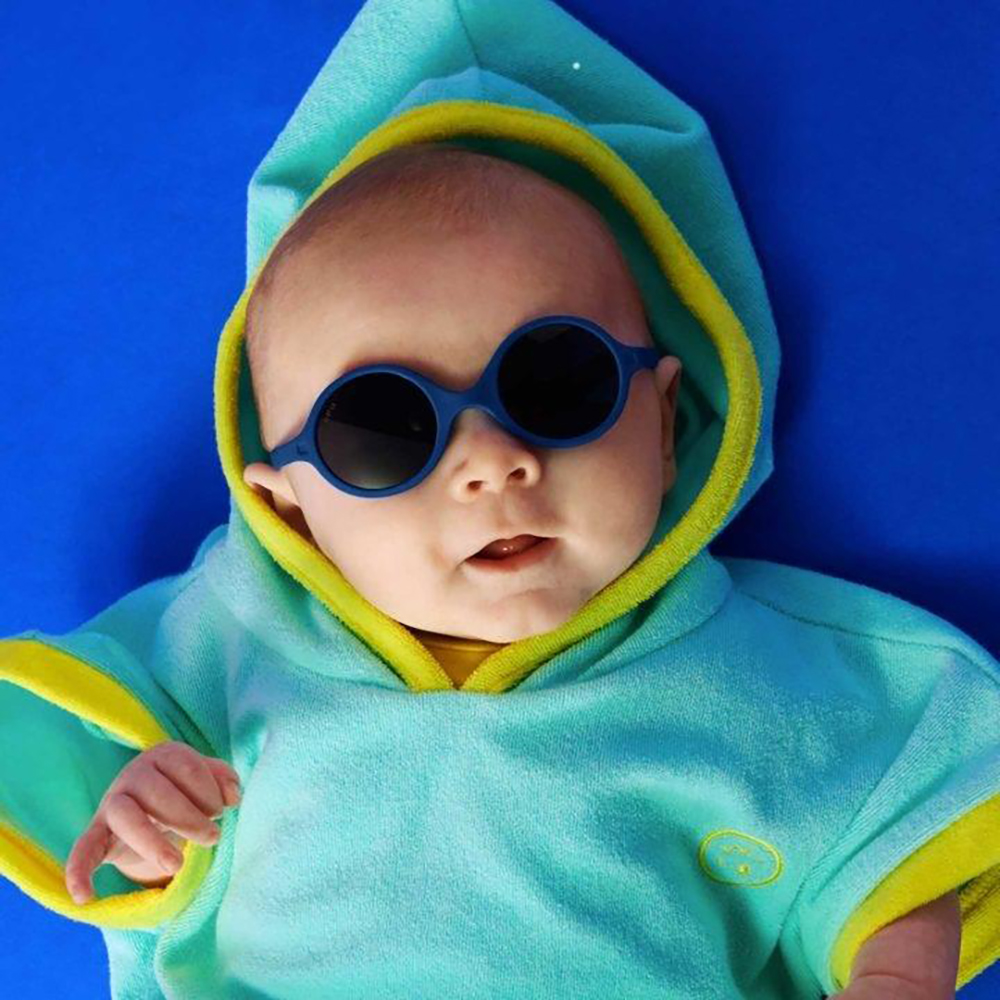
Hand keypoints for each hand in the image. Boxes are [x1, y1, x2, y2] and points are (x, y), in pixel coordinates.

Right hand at [65, 740, 240, 903]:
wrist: (150, 808)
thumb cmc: (185, 791)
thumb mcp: (207, 781)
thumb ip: (224, 781)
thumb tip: (233, 797)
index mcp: (165, 756)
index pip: (187, 768)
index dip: (209, 792)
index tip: (221, 811)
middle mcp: (134, 774)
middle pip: (158, 792)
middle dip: (189, 818)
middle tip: (213, 838)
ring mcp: (113, 802)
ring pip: (126, 815)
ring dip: (152, 842)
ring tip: (178, 865)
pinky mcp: (97, 832)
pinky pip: (83, 848)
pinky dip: (79, 870)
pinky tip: (84, 896)